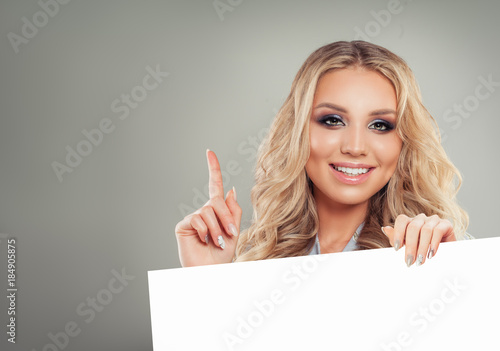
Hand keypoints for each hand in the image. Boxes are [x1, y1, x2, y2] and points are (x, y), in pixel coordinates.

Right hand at [175, 149, 241, 266]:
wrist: (210, 271)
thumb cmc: (222, 255)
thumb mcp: (234, 231)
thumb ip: (233, 211)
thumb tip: (230, 190)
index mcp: (216, 211)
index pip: (214, 186)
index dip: (213, 169)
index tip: (209, 152)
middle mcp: (203, 212)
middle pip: (216, 201)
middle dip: (226, 217)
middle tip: (231, 234)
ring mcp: (193, 218)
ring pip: (208, 211)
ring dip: (217, 228)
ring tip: (217, 242)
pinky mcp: (183, 225)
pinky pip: (198, 219)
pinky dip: (205, 231)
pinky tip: (204, 241)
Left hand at [382, 214, 455, 266]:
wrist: (445, 255)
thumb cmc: (422, 249)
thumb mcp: (407, 246)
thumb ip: (396, 238)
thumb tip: (385, 228)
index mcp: (410, 221)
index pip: (401, 220)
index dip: (398, 233)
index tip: (396, 249)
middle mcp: (421, 218)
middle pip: (413, 227)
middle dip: (410, 246)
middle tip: (409, 261)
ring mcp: (434, 220)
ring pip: (425, 230)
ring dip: (422, 248)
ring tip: (420, 260)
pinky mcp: (446, 224)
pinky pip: (438, 231)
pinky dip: (433, 244)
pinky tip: (431, 254)